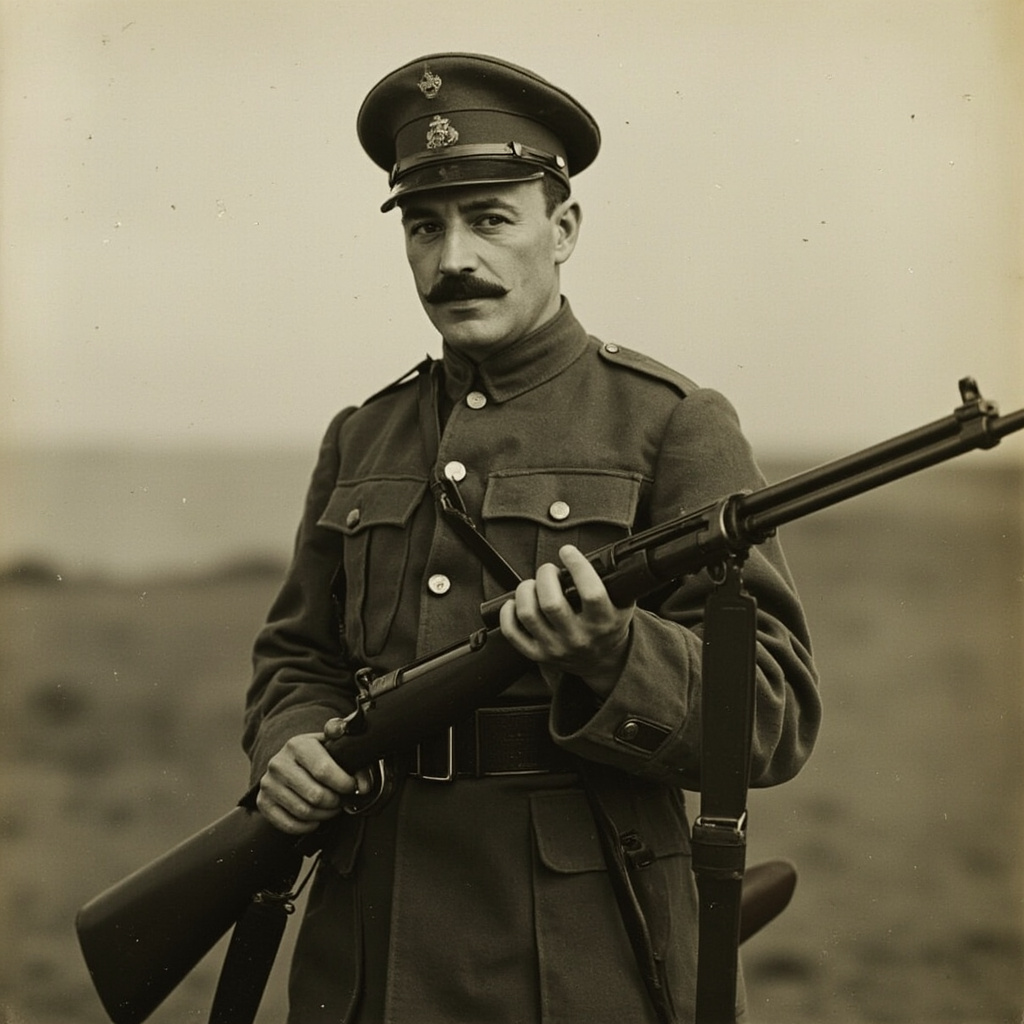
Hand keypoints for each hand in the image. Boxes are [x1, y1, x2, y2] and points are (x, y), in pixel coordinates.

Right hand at [256, 729, 372, 834]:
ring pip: (304, 812)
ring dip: (324, 815)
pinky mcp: (263, 803)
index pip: (323, 770)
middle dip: (335, 802)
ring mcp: (268, 784)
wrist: (289, 761)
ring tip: (331, 808)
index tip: (353, 787)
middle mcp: (279, 763)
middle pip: (315, 795)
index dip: (344, 783)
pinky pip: (289, 825)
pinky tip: (316, 820)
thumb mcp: (334, 748)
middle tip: (342, 800)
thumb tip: (364, 785)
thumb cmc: (318, 755)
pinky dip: (307, 826)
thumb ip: (354, 760)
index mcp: (298, 744)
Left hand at [499, 544, 633, 697]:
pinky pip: (512, 633)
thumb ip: (615, 581)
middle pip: (551, 603)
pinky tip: (515, 603)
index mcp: (603, 622)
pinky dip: (508, 613)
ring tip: (532, 585)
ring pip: (528, 614)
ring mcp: (556, 648)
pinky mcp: (538, 654)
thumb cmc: (609, 626)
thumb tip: (600, 552)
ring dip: (525, 591)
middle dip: (545, 576)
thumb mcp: (623, 605)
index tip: (568, 552)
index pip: (591, 592)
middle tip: (548, 570)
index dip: (577, 566)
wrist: (604, 661)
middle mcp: (579, 637)